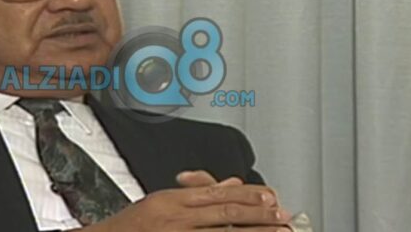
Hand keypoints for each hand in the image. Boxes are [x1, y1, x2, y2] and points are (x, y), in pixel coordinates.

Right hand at [75, 173, 290, 231]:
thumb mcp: (160, 202)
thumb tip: (230, 184)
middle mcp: (175, 215)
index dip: (247, 194)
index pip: (218, 192)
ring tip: (277, 230)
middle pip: (225, 211)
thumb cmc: (127, 227)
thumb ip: (196, 192)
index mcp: (173, 199)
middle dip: (258, 214)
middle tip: (282, 214)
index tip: (270, 196)